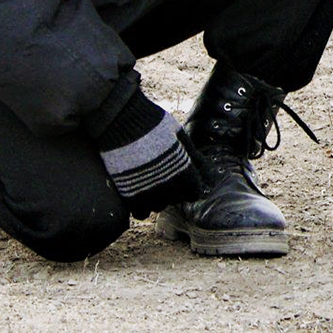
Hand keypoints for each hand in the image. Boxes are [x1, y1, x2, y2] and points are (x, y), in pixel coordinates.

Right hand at [95, 91, 200, 218]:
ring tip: (151, 183)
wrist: (122, 120)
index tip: (183, 179)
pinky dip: (141, 207)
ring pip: (158, 207)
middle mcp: (168, 185)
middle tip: (165, 176)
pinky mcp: (128, 194)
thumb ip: (194, 157)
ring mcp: (147, 191)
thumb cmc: (154, 124)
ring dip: (158, 199)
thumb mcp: (180, 137)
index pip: (194, 193)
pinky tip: (139, 193)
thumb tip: (209, 170)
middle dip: (174, 191)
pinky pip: (140, 213)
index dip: (190, 186)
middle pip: (176, 200)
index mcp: (183, 171)